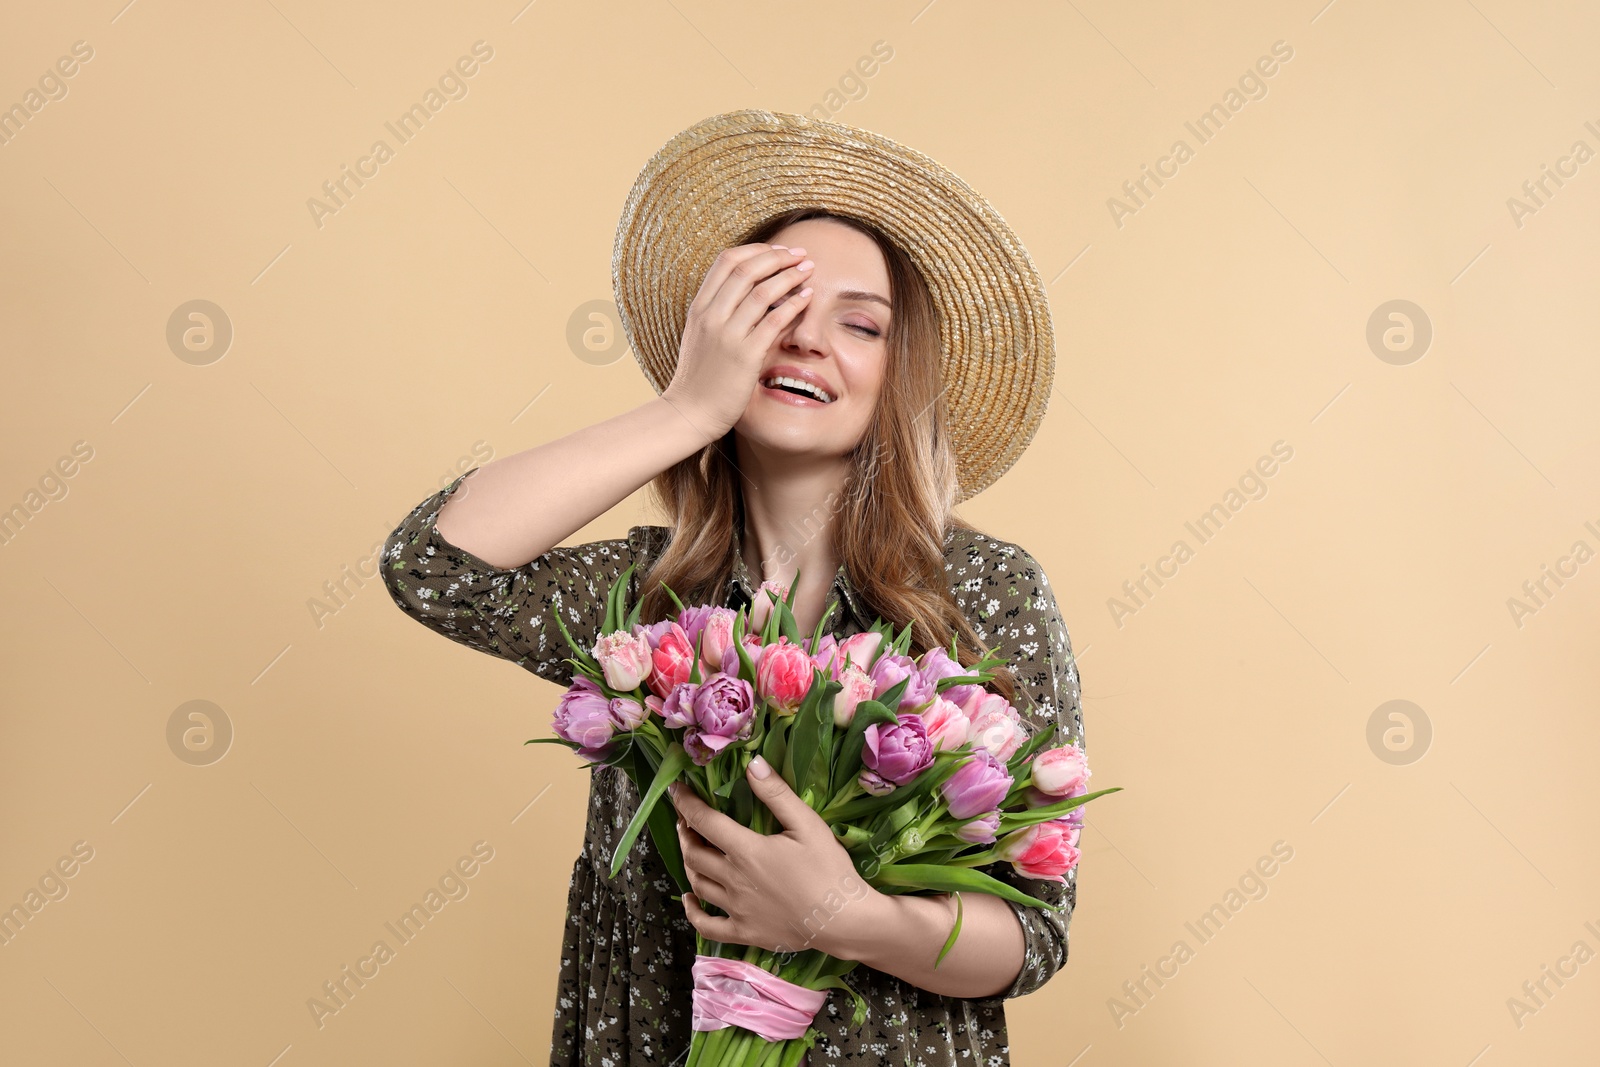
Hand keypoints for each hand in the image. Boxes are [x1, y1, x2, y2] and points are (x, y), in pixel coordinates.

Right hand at [661, 243, 815, 440]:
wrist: (689, 412)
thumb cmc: (699, 377)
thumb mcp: (700, 335)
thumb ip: (718, 312)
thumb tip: (745, 292)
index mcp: (700, 307)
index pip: (727, 261)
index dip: (756, 250)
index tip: (778, 251)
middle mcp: (711, 316)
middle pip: (746, 269)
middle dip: (777, 256)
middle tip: (800, 254)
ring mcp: (727, 335)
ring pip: (761, 291)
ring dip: (789, 276)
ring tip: (808, 270)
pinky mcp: (744, 356)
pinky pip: (773, 321)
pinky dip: (793, 305)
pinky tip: (807, 298)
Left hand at [670, 755, 883, 957]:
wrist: (844, 919)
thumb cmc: (829, 869)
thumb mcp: (808, 824)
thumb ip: (777, 794)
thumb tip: (751, 764)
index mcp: (747, 850)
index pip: (704, 821)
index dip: (686, 803)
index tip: (676, 791)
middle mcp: (734, 880)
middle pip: (694, 853)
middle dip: (684, 832)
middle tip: (685, 819)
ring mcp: (736, 909)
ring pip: (698, 884)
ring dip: (689, 863)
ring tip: (690, 848)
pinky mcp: (744, 932)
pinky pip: (707, 926)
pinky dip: (692, 912)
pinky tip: (689, 899)